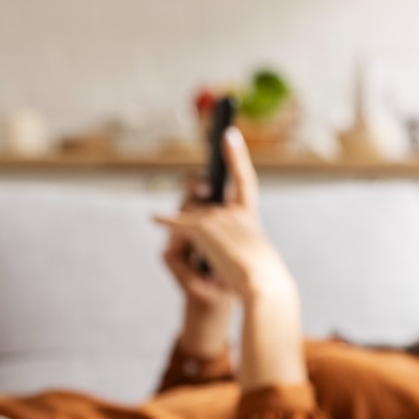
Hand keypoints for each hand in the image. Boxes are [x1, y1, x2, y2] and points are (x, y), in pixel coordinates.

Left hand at [152, 128, 297, 310]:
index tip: (229, 134)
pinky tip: (154, 218)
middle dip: (193, 198)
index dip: (236, 155)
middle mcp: (235, 212)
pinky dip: (165, 220)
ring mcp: (219, 218)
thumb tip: (228, 245)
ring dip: (182, 222)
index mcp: (251, 218)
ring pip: (191, 214)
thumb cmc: (264, 279)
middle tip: (190, 184)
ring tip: (176, 226)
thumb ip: (241, 244)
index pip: (244, 179)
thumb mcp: (255, 256)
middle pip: (205, 202)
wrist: (264, 284)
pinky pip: (178, 222)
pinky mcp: (204, 228)